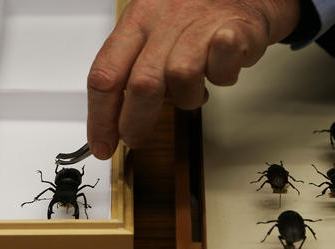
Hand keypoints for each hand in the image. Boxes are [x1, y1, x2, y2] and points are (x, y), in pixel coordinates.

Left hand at [87, 0, 300, 158]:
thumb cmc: (193, 18)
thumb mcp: (152, 34)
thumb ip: (131, 72)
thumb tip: (114, 120)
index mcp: (136, 21)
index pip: (105, 75)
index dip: (100, 117)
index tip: (102, 144)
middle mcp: (163, 20)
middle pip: (140, 83)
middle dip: (134, 122)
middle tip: (135, 139)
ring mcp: (198, 24)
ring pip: (181, 78)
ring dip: (187, 98)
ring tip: (195, 90)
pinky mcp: (233, 29)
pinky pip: (221, 69)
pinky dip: (221, 78)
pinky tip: (218, 71)